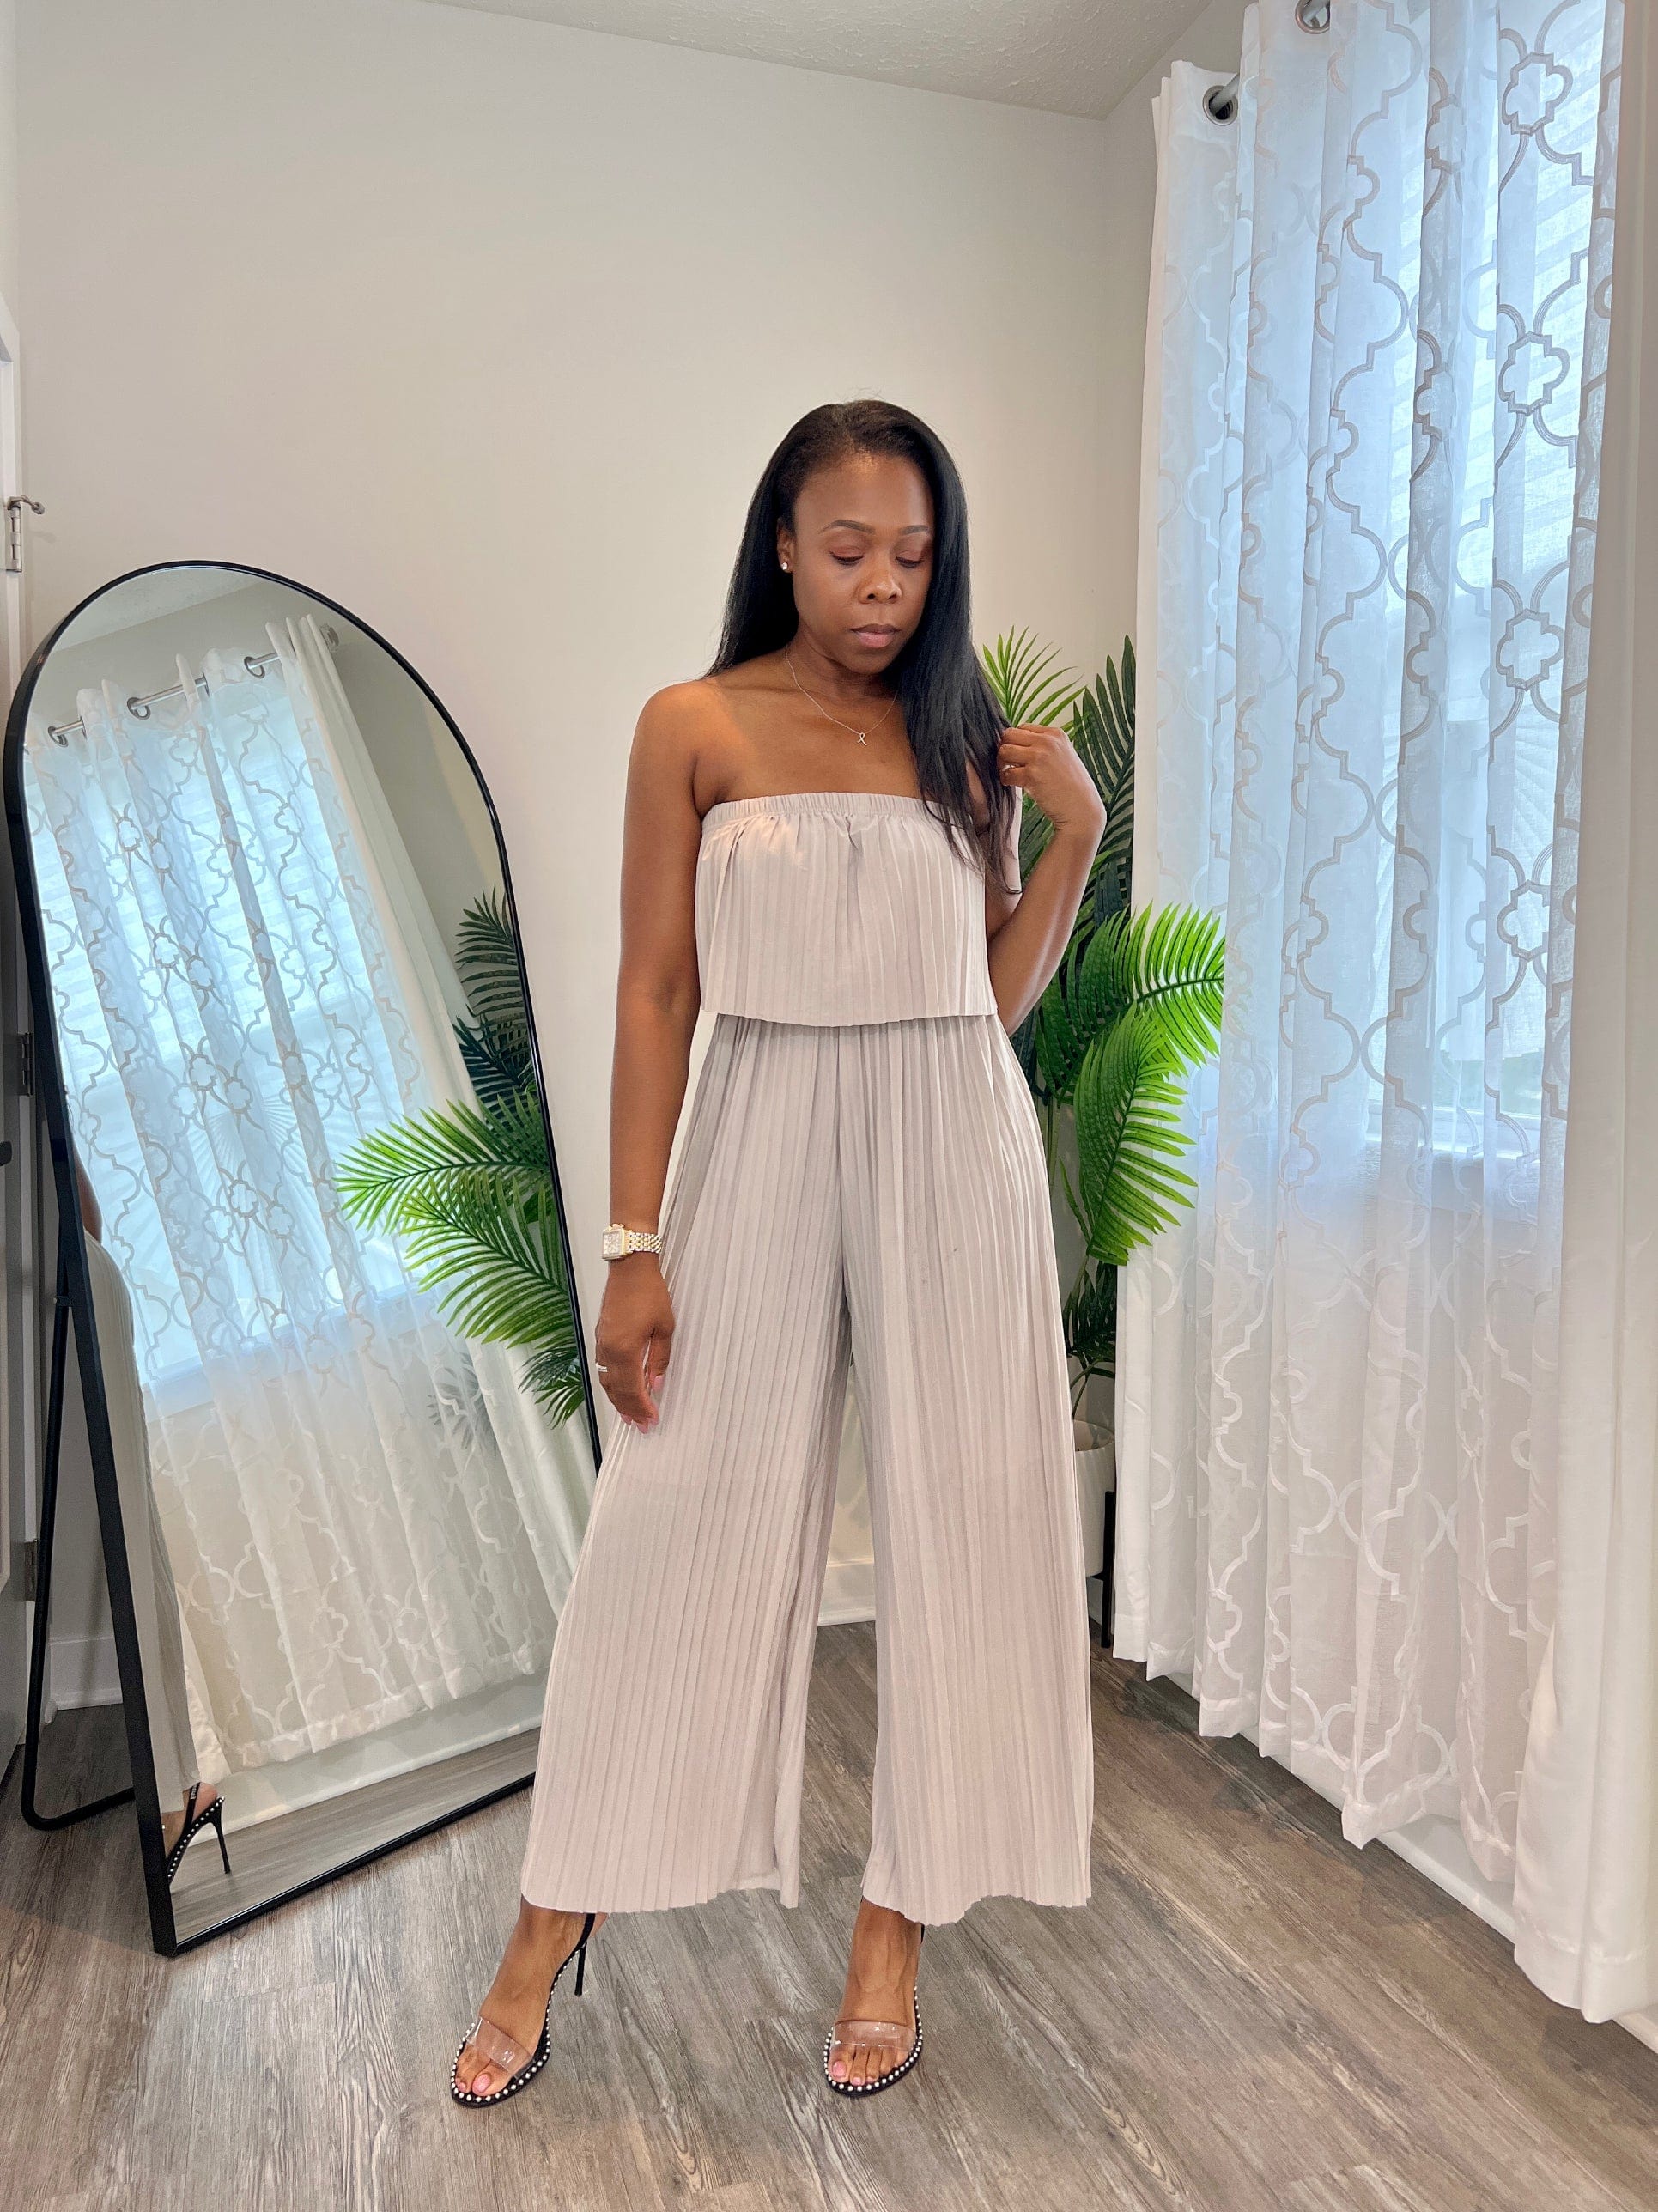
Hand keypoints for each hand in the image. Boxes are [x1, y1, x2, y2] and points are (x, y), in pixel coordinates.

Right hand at [594, 1256, 673, 1430]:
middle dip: (629, 1410)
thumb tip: (656, 1385)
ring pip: (606, 1382)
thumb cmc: (648, 1292)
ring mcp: (602, 1344)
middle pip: (617, 1390)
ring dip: (618, 1401)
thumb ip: (659, 1360)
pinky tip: (619, 1390)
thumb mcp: (664, 1328)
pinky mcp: (601, 1337)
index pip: (632, 1390)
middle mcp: (608, 1351)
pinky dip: (611, 1385)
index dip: (642, 1408)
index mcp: (625, 1350)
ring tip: (628, 1416)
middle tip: (641, 1425)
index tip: (651, 1421)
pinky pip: (603, 1369)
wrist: (629, 1268)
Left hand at [997, 724, 1106, 841]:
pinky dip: (1006, 780)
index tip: (1017, 756)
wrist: (1081, 808)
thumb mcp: (1063, 756)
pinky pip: (1007, 773)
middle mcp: (1047, 742)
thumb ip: (1043, 747)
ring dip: (1002, 764)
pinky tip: (1014, 785)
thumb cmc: (1071, 786)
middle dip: (1004, 749)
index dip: (1016, 742)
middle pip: (1009, 735)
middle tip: (1007, 764)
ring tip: (1010, 775)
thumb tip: (1015, 744)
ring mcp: (1039, 757)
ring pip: (1004, 751)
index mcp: (1055, 734)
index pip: (1023, 727)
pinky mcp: (1032, 775)